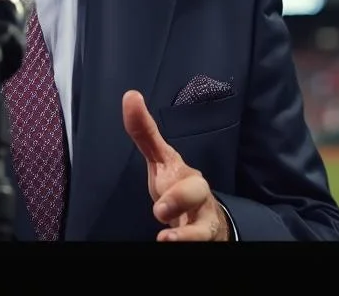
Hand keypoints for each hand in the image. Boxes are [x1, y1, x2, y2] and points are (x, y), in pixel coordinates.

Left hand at [122, 90, 230, 241]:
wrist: (209, 218)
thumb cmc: (179, 187)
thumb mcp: (160, 161)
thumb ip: (144, 134)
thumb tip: (129, 95)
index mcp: (182, 171)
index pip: (165, 153)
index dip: (149, 136)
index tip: (149, 146)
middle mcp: (197, 194)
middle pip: (197, 192)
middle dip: (180, 198)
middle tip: (158, 209)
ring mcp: (203, 220)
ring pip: (204, 228)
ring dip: (188, 234)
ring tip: (166, 238)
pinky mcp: (206, 237)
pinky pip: (202, 242)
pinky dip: (188, 243)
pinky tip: (170, 244)